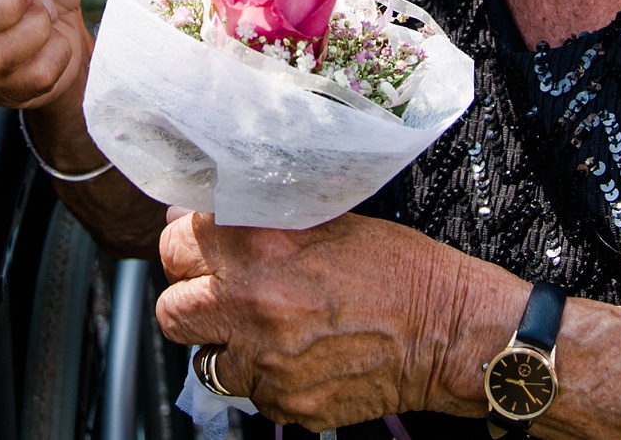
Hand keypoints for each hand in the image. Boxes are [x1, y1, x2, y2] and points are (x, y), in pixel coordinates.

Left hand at [156, 211, 509, 428]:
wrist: (448, 333)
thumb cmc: (399, 271)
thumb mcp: (328, 220)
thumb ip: (262, 220)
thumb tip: (207, 218)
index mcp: (260, 247)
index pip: (175, 243)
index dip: (188, 245)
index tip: (200, 249)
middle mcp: (253, 303)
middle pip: (172, 310)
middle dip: (190, 300)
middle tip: (219, 296)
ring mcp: (265, 361)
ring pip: (204, 360)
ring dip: (225, 345)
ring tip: (262, 331)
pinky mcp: (283, 403)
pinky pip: (249, 393)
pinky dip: (265, 377)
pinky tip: (298, 357)